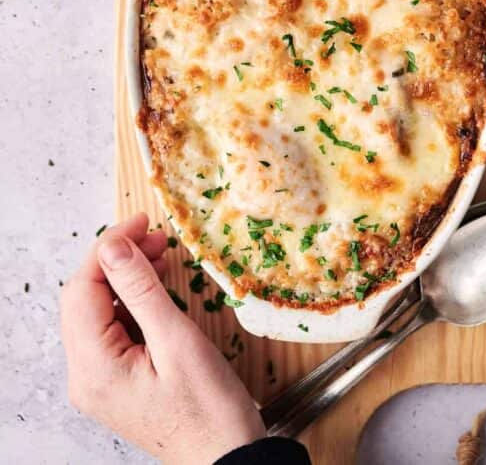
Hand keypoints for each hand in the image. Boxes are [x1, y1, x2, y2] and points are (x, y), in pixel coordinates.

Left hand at [60, 213, 263, 463]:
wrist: (226, 458)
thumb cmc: (208, 408)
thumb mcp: (177, 340)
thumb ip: (140, 289)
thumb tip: (114, 246)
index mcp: (93, 368)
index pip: (82, 289)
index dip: (108, 248)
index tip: (141, 222)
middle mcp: (84, 375)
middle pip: (84, 299)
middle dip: (116, 260)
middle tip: (155, 236)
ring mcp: (97, 381)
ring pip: (96, 311)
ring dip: (124, 278)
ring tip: (160, 255)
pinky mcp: (115, 381)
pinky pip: (111, 329)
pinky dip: (130, 302)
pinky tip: (155, 286)